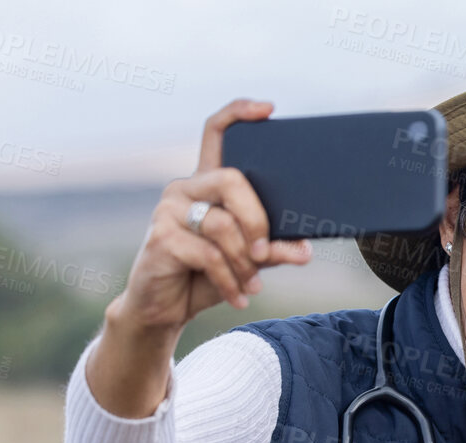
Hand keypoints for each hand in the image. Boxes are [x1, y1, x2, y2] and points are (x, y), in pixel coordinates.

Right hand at [112, 99, 312, 329]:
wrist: (163, 309)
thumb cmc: (206, 277)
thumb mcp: (246, 261)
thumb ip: (272, 249)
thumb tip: (305, 249)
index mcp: (207, 184)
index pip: (216, 132)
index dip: (239, 114)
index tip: (269, 110)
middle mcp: (185, 188)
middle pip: (233, 180)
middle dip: (258, 221)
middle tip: (266, 254)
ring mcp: (168, 210)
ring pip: (223, 224)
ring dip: (246, 262)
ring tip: (253, 285)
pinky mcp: (161, 237)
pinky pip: (209, 255)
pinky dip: (230, 280)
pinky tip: (240, 297)